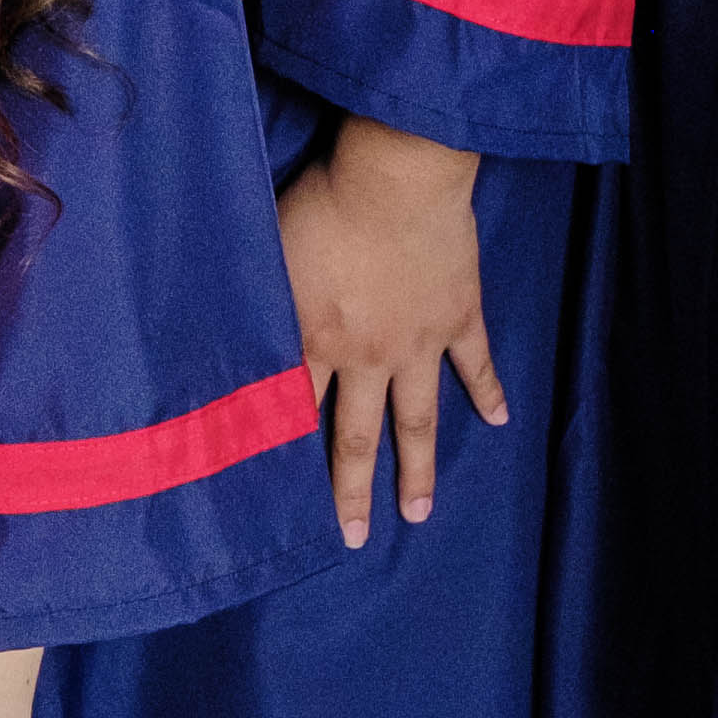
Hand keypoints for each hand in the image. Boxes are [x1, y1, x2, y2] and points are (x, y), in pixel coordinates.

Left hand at [276, 116, 503, 546]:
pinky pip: (476, 363)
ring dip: (420, 468)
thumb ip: (253, 295)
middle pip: (359, 436)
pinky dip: (490, 392)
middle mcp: (367, 355)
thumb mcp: (267, 250)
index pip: (294, 414)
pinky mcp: (459, 315)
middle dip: (355, 491)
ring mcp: (419, 341)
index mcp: (314, 339)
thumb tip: (217, 323)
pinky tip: (499, 422)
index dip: (287, 460)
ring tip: (421, 511)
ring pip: (420, 418)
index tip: (282, 508)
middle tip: (357, 539)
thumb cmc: (321, 201)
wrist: (395, 178)